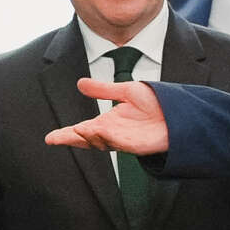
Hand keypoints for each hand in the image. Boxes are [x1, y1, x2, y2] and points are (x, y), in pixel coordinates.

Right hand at [44, 78, 169, 154]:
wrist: (179, 111)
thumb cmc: (157, 103)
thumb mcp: (125, 91)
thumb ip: (103, 89)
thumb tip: (80, 84)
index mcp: (108, 123)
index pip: (82, 130)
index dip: (67, 134)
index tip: (50, 137)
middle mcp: (113, 134)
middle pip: (87, 140)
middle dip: (71, 140)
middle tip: (53, 139)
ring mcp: (124, 141)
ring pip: (101, 142)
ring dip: (87, 138)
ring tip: (75, 131)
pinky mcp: (137, 145)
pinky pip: (118, 143)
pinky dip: (105, 138)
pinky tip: (95, 131)